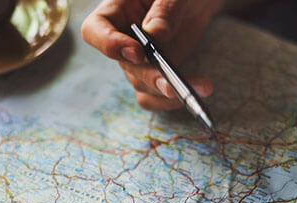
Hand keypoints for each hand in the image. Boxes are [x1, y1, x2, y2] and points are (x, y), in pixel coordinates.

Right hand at [81, 0, 224, 110]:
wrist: (196, 1)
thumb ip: (165, 9)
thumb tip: (156, 35)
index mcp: (116, 10)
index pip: (94, 31)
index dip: (110, 45)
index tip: (137, 52)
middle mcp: (122, 39)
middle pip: (126, 66)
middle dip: (150, 76)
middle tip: (172, 84)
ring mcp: (137, 60)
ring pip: (142, 85)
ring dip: (168, 92)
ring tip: (201, 86)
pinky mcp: (155, 74)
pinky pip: (155, 95)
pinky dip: (175, 99)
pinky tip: (199, 90)